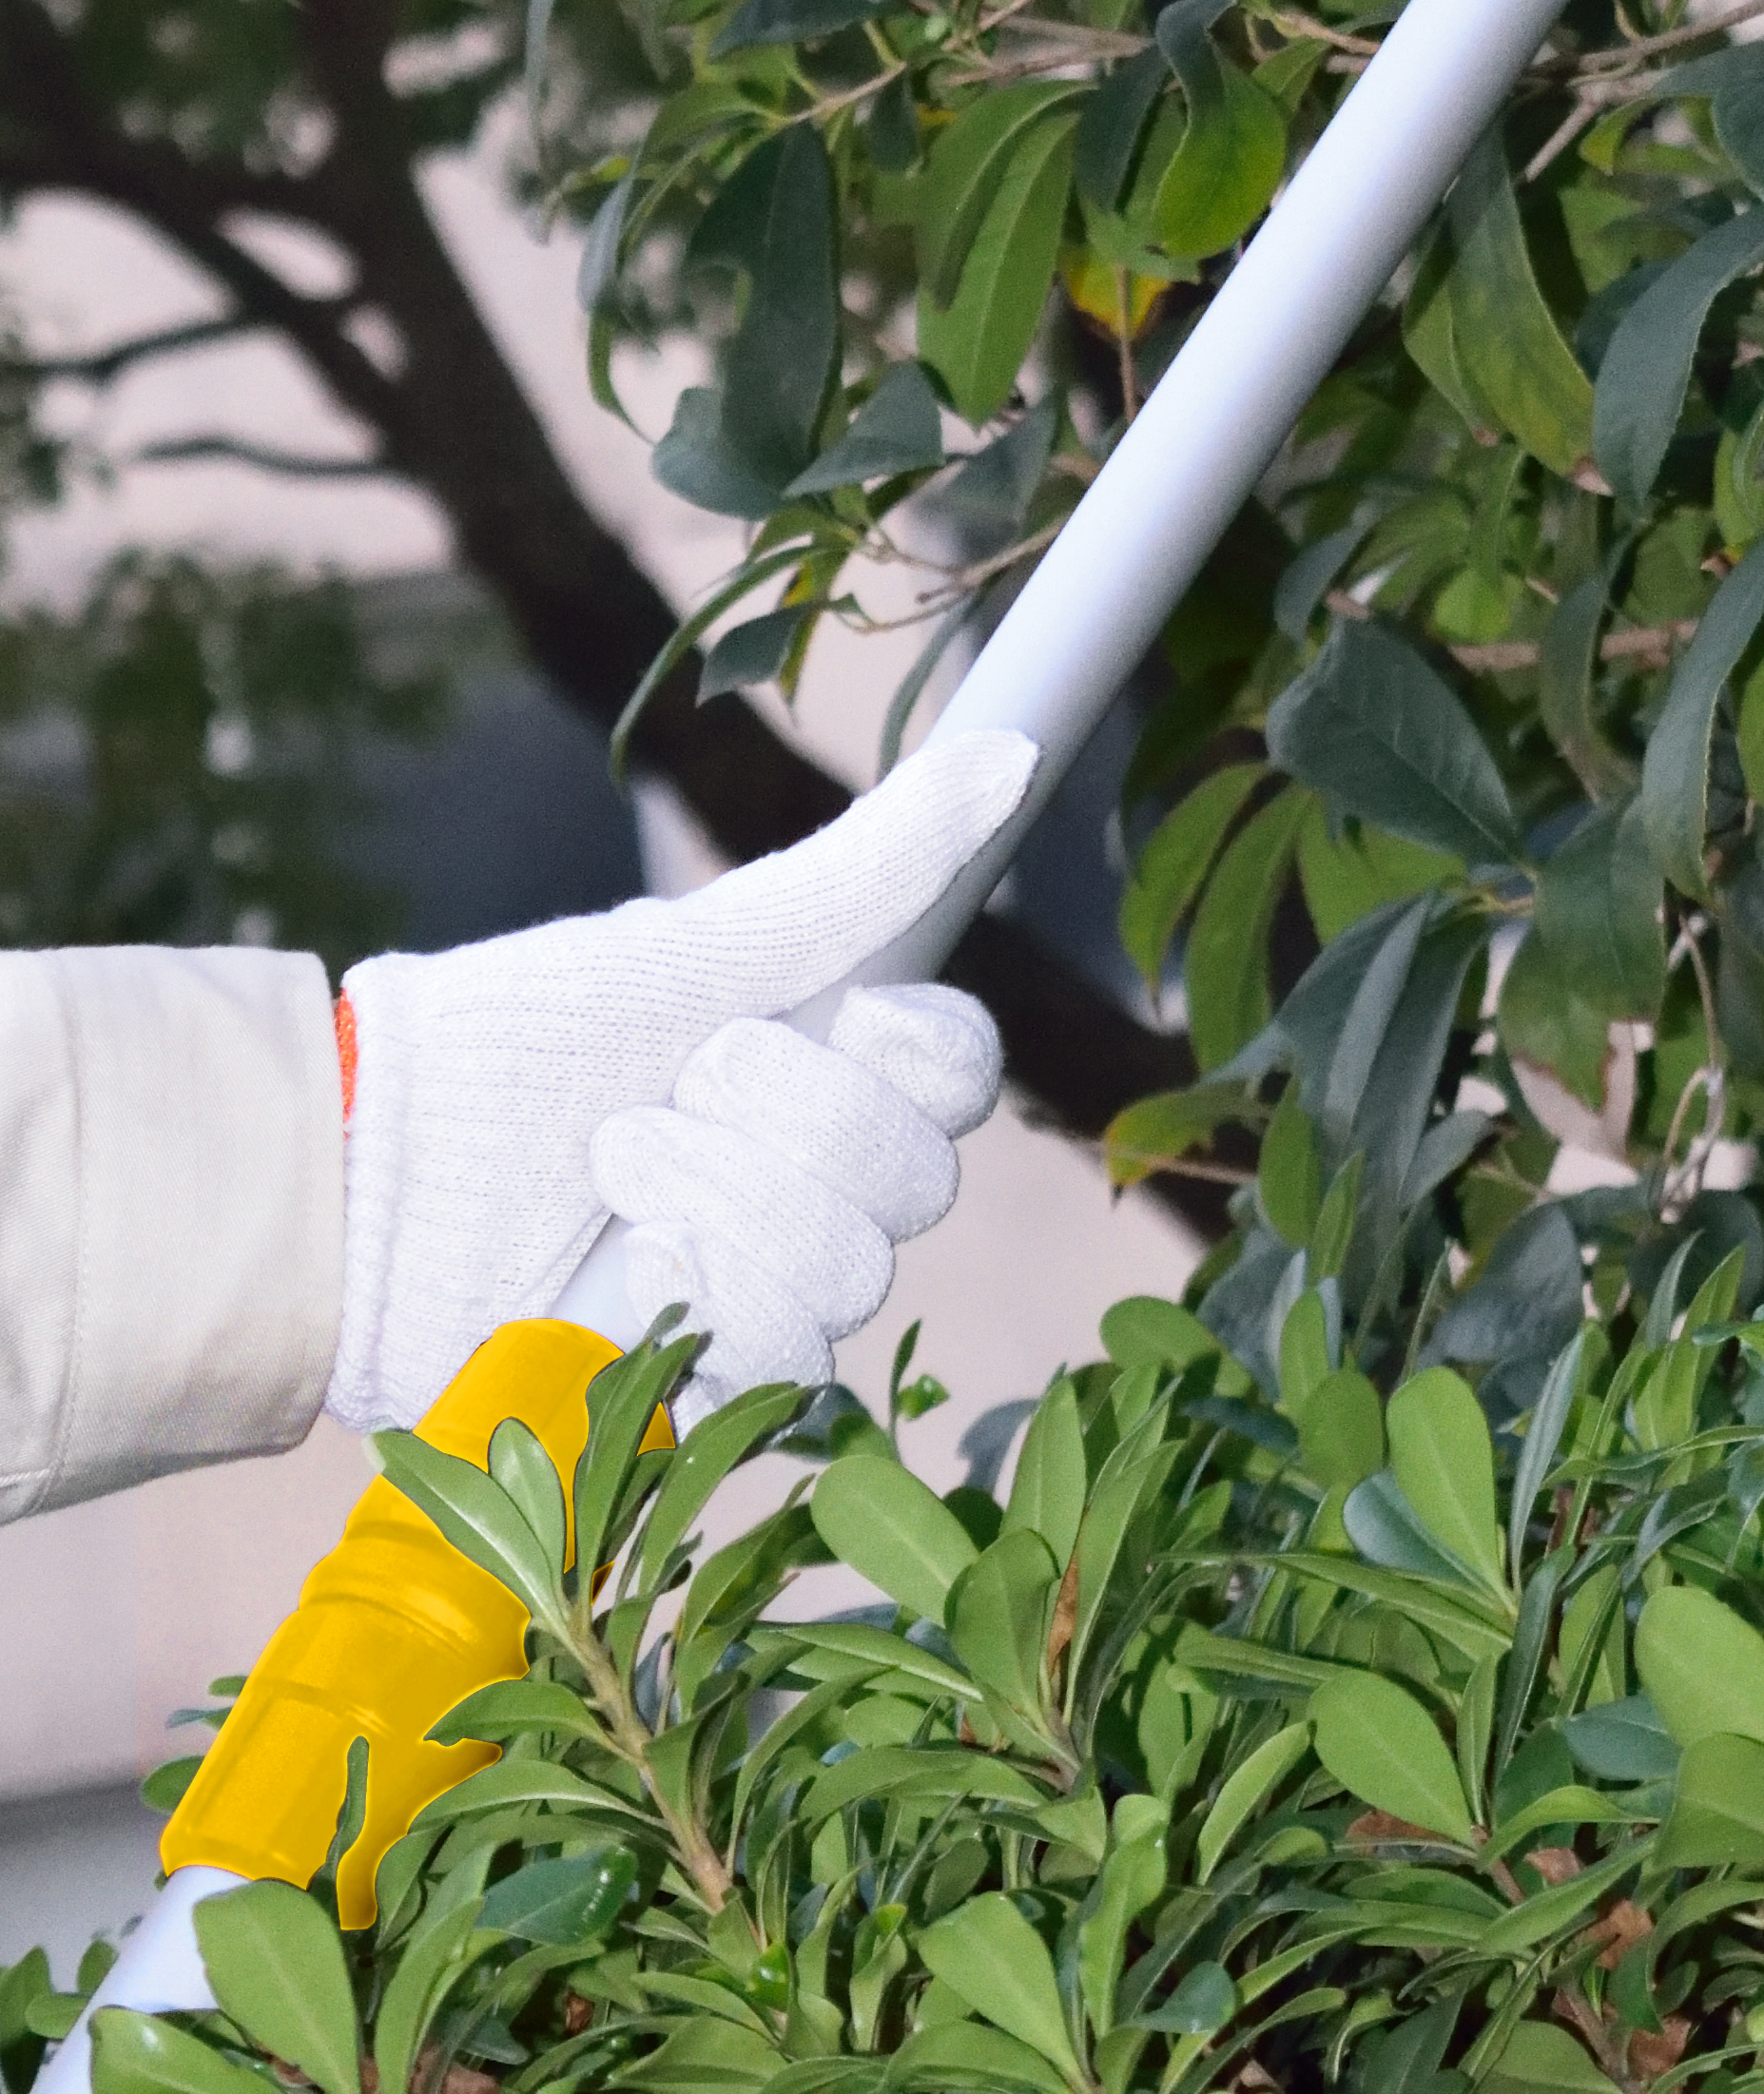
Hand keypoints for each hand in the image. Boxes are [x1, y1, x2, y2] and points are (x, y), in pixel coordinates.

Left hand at [328, 729, 1034, 1425]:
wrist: (375, 1170)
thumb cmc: (525, 1039)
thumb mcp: (704, 944)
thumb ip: (866, 864)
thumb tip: (1008, 753)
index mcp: (826, 1064)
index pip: (967, 1073)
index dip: (924, 1050)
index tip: (850, 1010)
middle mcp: (817, 1182)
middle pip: (917, 1175)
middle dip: (786, 1115)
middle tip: (674, 1081)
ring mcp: (767, 1293)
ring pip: (852, 1269)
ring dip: (722, 1196)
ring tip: (614, 1164)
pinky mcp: (707, 1390)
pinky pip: (781, 1359)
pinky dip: (696, 1293)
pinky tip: (618, 1264)